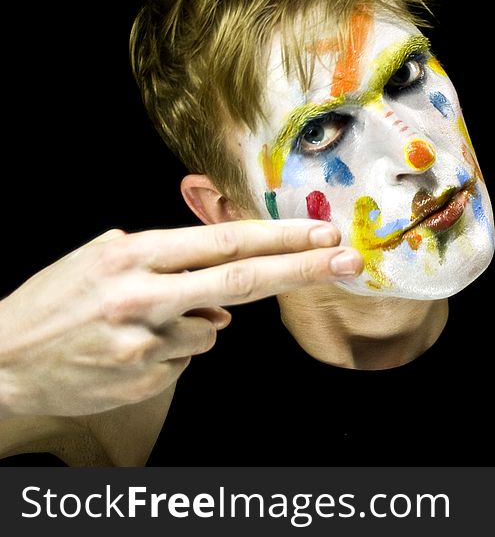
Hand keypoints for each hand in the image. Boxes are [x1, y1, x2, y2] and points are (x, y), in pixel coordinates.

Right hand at [0, 220, 361, 417]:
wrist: (2, 361)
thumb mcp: (104, 257)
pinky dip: (173, 349)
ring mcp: (144, 341)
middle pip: (243, 280)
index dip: (281, 237)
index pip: (226, 242)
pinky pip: (186, 358)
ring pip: (212, 329)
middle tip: (347, 259)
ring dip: (196, 323)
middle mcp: (142, 294)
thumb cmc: (58, 302)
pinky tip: (131, 348)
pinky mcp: (145, 377)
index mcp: (134, 254)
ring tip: (140, 323)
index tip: (324, 232)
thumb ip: (169, 262)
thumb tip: (226, 294)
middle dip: (303, 268)